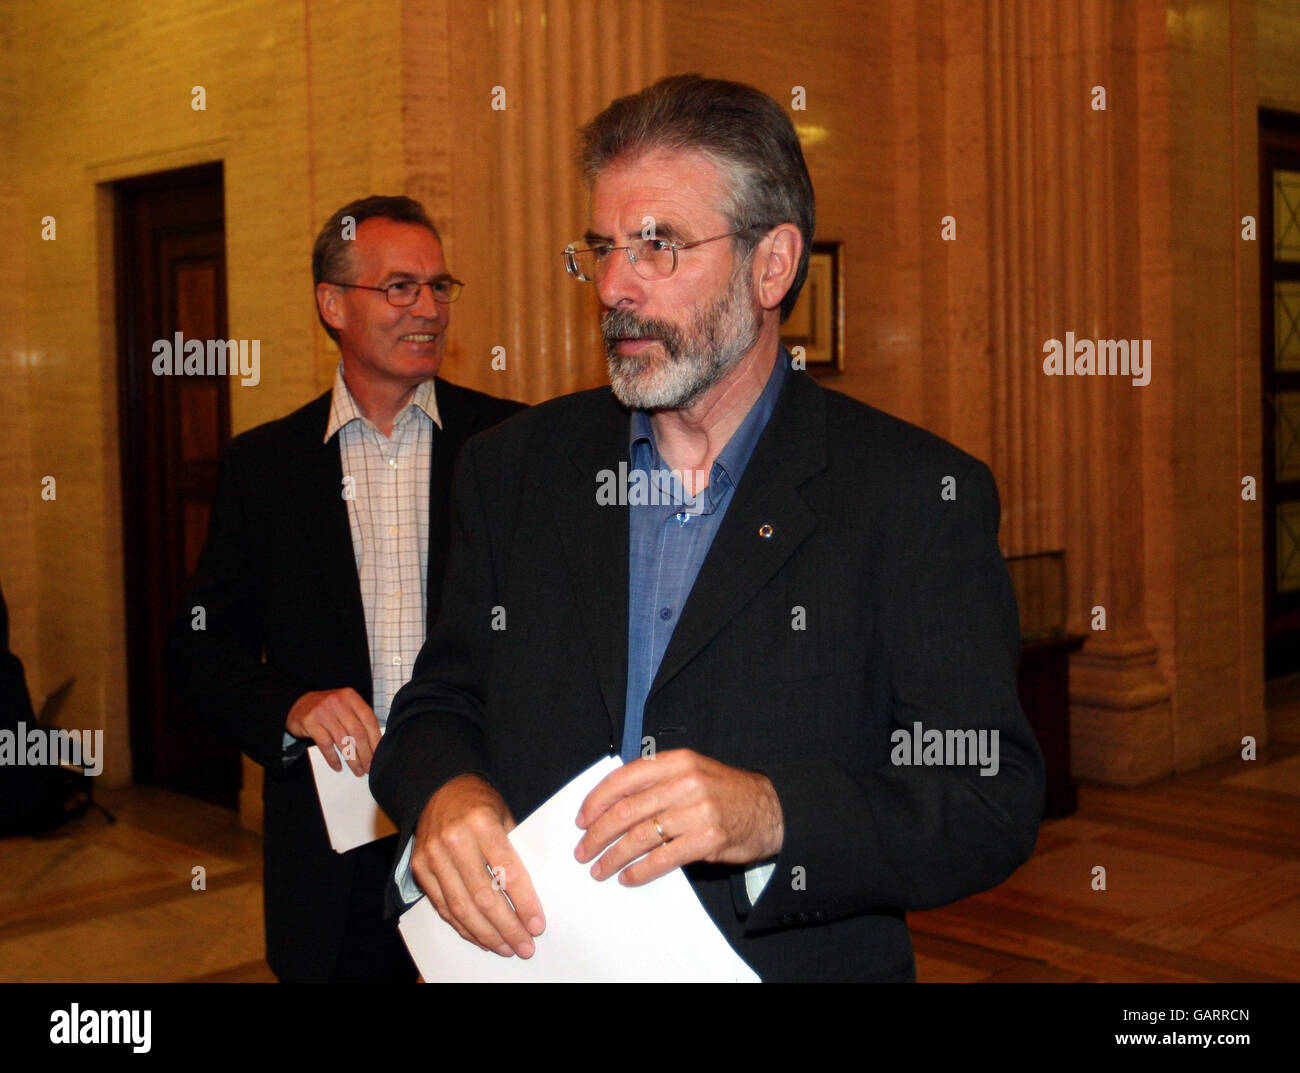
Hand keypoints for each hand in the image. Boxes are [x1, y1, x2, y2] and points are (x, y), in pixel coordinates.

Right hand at [285, 688, 380, 775]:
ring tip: (357, 770)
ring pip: (343, 740)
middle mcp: (338, 702)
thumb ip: (358, 718)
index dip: (375, 739)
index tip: (379, 755)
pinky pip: (325, 744)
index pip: (369, 719)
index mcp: (351, 697)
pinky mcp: (310, 722)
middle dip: (365, 753)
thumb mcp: (344, 706)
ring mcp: (323, 712)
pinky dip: (333, 758)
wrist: (297, 705)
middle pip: (357, 732)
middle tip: (369, 768)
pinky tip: (338, 767)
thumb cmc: (327, 709)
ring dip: (352, 759)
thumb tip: (375, 744)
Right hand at [411, 774, 545, 957]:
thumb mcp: (504, 814)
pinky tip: (482, 937)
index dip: (523, 902)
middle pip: (482, 895)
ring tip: (506, 947)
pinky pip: (443, 906)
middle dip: (507, 926)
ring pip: (461, 906)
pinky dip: (463, 926)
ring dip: (486, 934)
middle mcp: (453, 840)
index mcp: (480, 823)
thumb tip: (530, 895)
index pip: (506, 871)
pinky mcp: (420, 868)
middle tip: (525, 945)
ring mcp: (432, 855)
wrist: (439, 788)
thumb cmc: (478, 802)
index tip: (537, 924)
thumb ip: (514, 850)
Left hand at [574, 749, 783, 885]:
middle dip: (598, 834)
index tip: (582, 820)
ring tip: (600, 869)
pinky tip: (628, 877)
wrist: (770, 809)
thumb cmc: (724, 792)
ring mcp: (698, 811)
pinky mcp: (708, 839)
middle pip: (626, 810)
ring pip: (640, 836)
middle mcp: (685, 783)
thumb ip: (656, 781)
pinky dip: (640, 871)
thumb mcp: (691, 772)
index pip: (624, 778)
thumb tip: (611, 804)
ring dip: (613, 857)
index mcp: (676, 761)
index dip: (596, 801)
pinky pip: (663, 859)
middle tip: (583, 851)